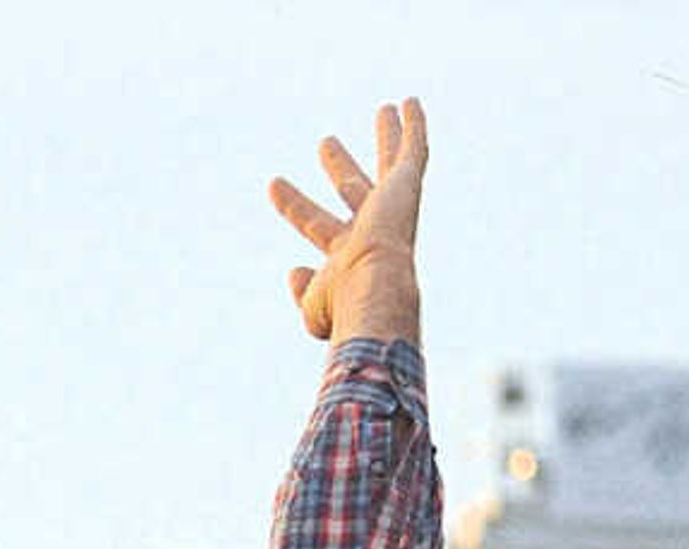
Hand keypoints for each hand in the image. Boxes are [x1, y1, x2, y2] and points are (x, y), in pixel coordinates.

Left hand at [272, 98, 426, 345]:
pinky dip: (415, 126)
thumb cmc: (344, 304)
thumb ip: (303, 290)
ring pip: (390, 162)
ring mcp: (393, 206)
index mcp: (348, 255)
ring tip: (385, 109)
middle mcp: (374, 227)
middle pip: (352, 187)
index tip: (273, 186)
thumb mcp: (312, 305)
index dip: (293, 206)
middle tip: (325, 142)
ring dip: (387, 136)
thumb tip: (293, 271)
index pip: (315, 223)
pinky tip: (410, 103)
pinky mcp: (408, 186)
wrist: (374, 288)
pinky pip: (415, 150)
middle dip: (339, 165)